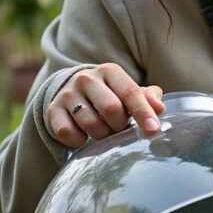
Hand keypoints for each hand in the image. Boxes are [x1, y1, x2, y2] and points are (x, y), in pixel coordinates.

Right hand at [47, 63, 165, 147]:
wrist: (73, 94)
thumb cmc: (111, 96)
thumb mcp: (128, 93)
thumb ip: (147, 98)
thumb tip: (160, 108)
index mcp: (110, 71)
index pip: (130, 92)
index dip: (144, 113)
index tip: (154, 130)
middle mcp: (86, 78)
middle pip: (112, 109)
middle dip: (120, 126)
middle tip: (119, 128)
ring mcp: (67, 94)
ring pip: (91, 124)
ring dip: (102, 135)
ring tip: (103, 130)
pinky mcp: (52, 110)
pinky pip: (68, 133)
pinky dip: (80, 141)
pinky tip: (84, 136)